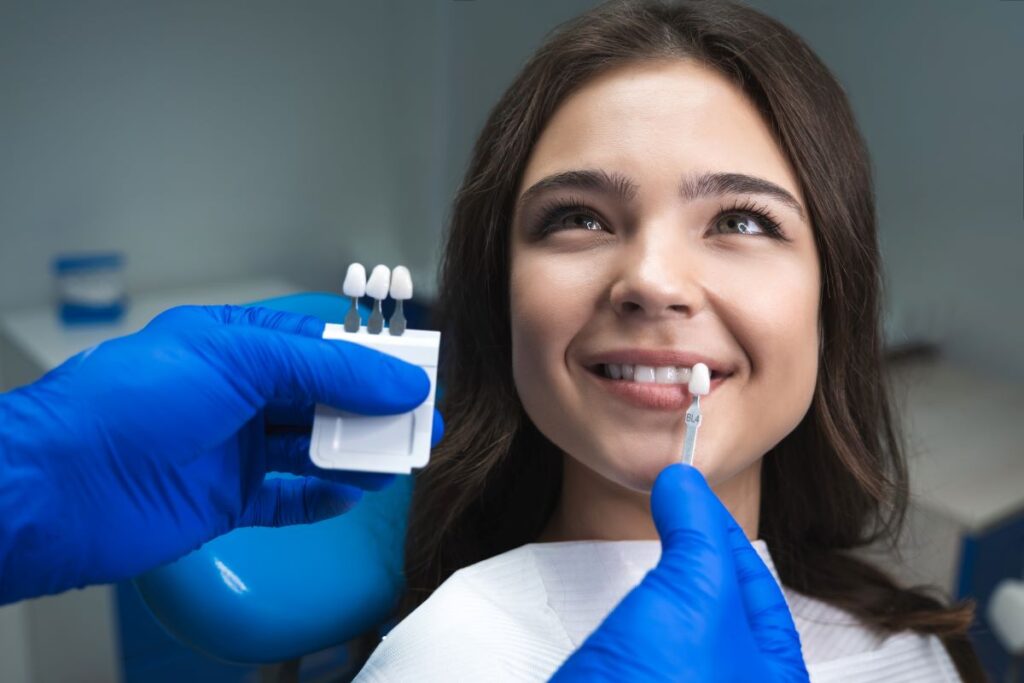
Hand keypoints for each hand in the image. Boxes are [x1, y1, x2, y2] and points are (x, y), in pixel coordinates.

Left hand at [0, 305, 442, 603]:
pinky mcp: (225, 500)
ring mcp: (232, 449)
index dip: (371, 358)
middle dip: (375, 410)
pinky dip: (321, 500)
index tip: (416, 371)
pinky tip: (350, 495)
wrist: (64, 487)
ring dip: (357, 454)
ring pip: (312, 449)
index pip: (321, 345)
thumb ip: (329, 369)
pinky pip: (287, 500)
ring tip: (399, 460)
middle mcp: (236, 395)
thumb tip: (399, 380)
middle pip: (324, 398)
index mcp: (236, 345)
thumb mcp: (242, 360)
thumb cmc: (130, 404)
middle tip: (421, 423)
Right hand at [551, 464, 807, 681]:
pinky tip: (619, 611)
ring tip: (645, 558)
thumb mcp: (694, 592)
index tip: (688, 495)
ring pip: (682, 631)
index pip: (756, 586)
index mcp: (773, 679)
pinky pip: (647, 655)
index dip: (720, 531)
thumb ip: (697, 530)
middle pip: (722, 609)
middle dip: (694, 560)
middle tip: (668, 517)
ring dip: (664, 591)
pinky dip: (636, 622)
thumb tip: (683, 481)